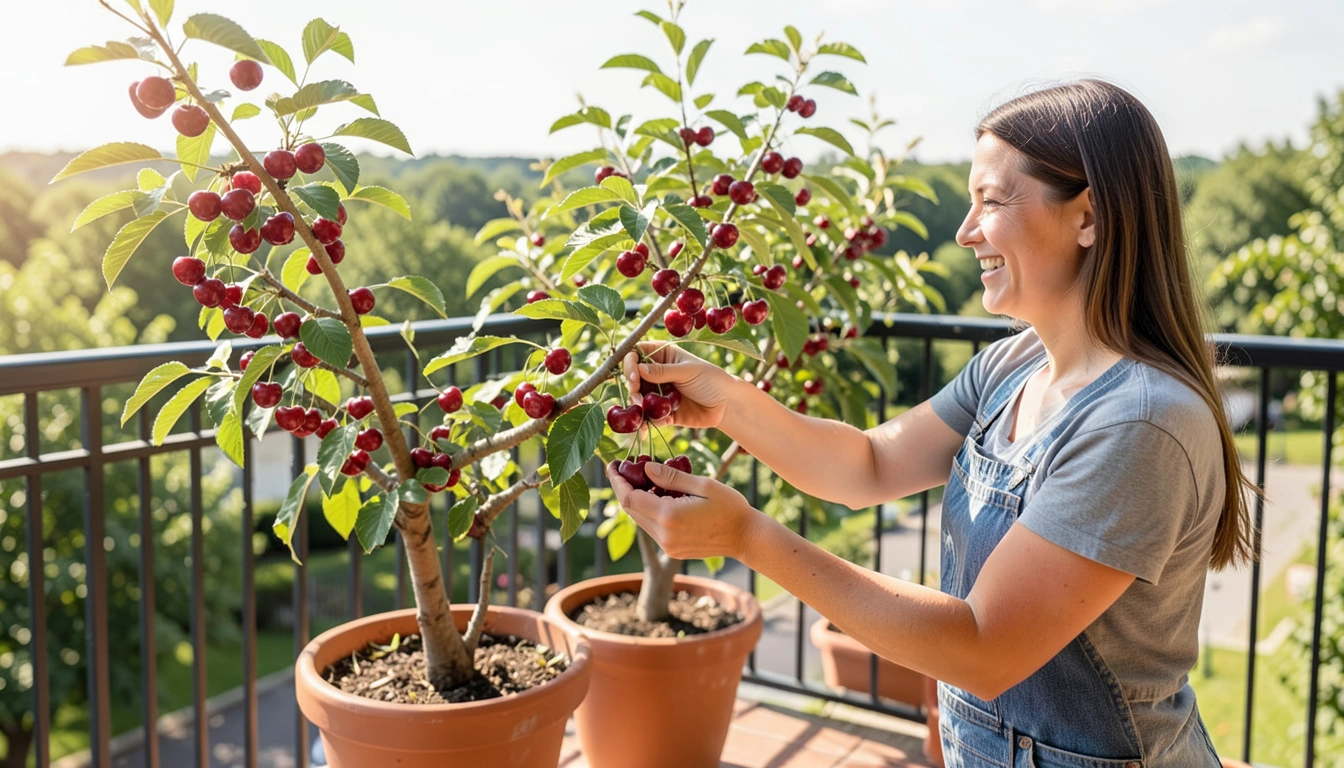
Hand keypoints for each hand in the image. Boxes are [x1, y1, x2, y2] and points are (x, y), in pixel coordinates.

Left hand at [605, 460, 758, 561]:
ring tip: (642, 478)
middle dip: (622, 488)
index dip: (617, 480)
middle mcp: (663, 535)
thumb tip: (645, 468)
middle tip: (622, 467)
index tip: (612, 464)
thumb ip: (672, 477)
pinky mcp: (672, 550)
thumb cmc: (730, 507)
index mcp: (668, 516)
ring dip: (636, 499)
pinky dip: (648, 510)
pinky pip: (651, 527)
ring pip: (639, 519)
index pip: (629, 498)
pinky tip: (657, 495)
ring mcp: (667, 546)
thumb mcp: (703, 484)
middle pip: (630, 509)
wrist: (746, 538)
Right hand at [624, 342, 735, 429]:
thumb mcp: (687, 372)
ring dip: (637, 407)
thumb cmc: (712, 380)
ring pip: (637, 399)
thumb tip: (638, 369)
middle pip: (633, 379)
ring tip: (643, 414)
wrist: (727, 405)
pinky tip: (645, 429)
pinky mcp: (663, 412)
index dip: (630, 365)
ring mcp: (658, 393)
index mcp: (662, 355)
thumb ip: (662, 371)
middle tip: (639, 399)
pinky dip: (645, 423)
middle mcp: (656, 373)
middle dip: (633, 389)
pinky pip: (648, 417)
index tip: (633, 378)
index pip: (636, 355)